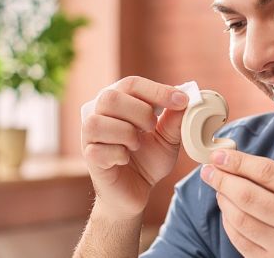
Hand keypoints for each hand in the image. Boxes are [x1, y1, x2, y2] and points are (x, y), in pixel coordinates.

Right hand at [80, 76, 187, 218]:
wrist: (137, 190)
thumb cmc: (149, 159)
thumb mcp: (169, 138)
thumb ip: (175, 119)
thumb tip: (185, 99)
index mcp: (120, 102)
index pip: (131, 84)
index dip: (157, 90)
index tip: (182, 101)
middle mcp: (100, 114)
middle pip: (110, 97)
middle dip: (139, 112)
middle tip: (152, 127)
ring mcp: (90, 135)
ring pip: (98, 122)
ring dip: (126, 134)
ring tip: (136, 145)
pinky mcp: (89, 156)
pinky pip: (98, 149)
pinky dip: (118, 154)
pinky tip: (125, 158)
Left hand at [200, 150, 273, 256]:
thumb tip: (237, 163)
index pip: (267, 173)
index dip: (238, 161)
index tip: (218, 154)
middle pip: (249, 196)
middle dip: (222, 180)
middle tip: (208, 170)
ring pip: (240, 220)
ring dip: (223, 201)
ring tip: (219, 190)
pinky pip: (241, 242)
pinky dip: (229, 224)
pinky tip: (227, 212)